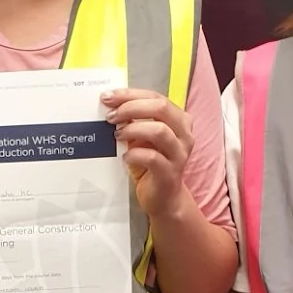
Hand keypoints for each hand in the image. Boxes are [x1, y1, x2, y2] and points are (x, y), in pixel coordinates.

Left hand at [102, 89, 193, 218]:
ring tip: (117, 135)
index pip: (156, 97)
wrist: (164, 197)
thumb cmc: (151, 163)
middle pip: (161, 108)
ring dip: (133, 129)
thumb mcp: (141, 138)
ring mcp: (179, 154)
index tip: (108, 97)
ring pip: (159, 131)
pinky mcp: (170, 174)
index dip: (130, 94)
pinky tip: (125, 157)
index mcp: (178, 120)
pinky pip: (153, 158)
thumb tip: (111, 105)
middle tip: (111, 116)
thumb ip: (133, 121)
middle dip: (131, 108)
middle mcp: (184, 134)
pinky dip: (134, 154)